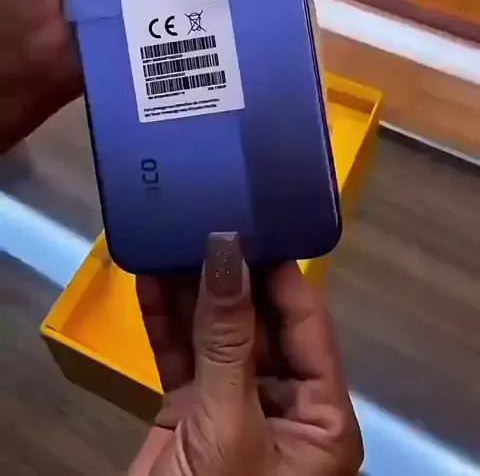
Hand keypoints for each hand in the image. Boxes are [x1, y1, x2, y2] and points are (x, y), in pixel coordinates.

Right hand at [132, 233, 362, 475]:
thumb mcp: (228, 423)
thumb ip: (226, 339)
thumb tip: (225, 250)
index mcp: (321, 416)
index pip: (306, 324)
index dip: (279, 273)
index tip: (251, 221)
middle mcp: (284, 405)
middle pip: (259, 324)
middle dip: (228, 277)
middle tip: (203, 219)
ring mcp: (234, 408)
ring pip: (215, 336)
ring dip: (190, 293)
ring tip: (169, 237)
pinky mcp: (191, 415)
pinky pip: (181, 357)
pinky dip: (164, 322)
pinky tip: (147, 279)